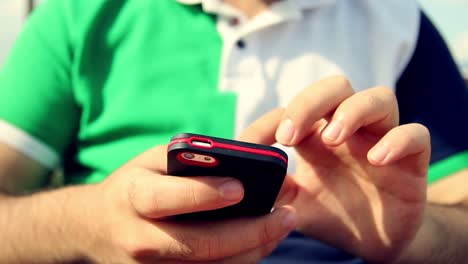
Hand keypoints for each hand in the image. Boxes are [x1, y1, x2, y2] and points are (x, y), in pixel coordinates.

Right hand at [85, 145, 296, 262]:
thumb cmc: (135, 185)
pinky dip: (242, 259)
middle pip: (199, 244)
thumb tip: (244, 160)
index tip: (240, 188)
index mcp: (133, 198)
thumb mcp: (153, 161)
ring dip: (254, 248)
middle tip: (287, 214)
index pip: (166, 199)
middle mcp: (141, 239)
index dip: (202, 195)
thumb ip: (191, 159)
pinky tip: (263, 240)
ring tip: (284, 225)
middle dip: (249, 231)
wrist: (99, 228)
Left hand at [239, 76, 429, 262]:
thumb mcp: (293, 203)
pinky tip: (377, 160)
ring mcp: (382, 140)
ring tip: (331, 139)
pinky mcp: (411, 161)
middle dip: (309, 103)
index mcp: (317, 135)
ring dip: (352, 112)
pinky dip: (398, 140)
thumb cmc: (330, 215)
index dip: (270, 120)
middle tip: (288, 137)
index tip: (252, 145)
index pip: (293, 108)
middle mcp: (349, 130)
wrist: (370, 242)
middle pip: (336, 87)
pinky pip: (416, 135)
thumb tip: (242, 178)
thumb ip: (272, 188)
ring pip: (379, 97)